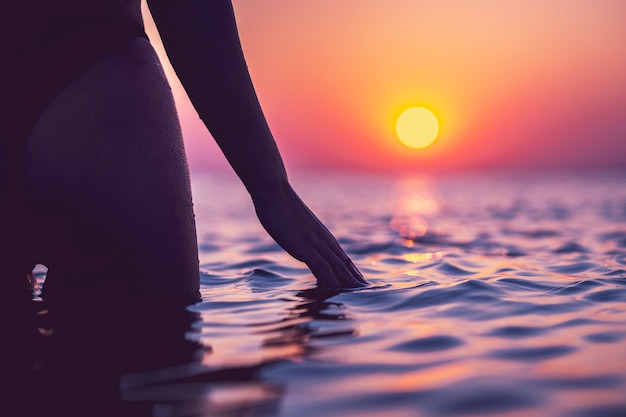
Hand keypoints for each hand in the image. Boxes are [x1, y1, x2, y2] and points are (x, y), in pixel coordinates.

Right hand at [252, 184, 366, 288]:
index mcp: (323, 238)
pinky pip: (321, 267)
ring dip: (349, 282)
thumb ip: (304, 240)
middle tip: (369, 292)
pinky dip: (330, 280)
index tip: (362, 285)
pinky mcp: (304, 247)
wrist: (274, 192)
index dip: (353, 273)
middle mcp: (324, 242)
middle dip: (356, 280)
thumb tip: (305, 251)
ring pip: (338, 267)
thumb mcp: (296, 227)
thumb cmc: (282, 208)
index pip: (344, 259)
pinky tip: (336, 290)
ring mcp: (315, 244)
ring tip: (360, 294)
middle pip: (345, 265)